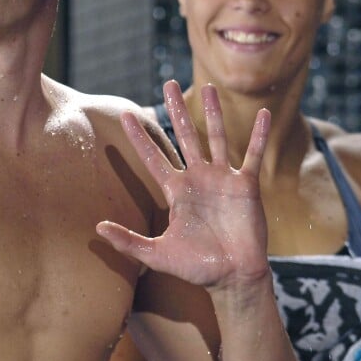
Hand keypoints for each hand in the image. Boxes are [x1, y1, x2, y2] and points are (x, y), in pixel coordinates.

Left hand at [97, 80, 270, 289]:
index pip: (154, 158)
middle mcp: (198, 179)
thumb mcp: (157, 254)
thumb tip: (97, 228)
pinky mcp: (246, 186)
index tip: (125, 115)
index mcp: (176, 191)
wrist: (232, 277)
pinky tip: (262, 114)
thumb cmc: (196, 268)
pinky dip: (258, 135)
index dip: (140, 138)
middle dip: (177, 111)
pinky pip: (252, 155)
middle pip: (185, 136)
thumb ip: (128, 242)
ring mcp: (223, 179)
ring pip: (217, 137)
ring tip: (209, 87)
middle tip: (168, 83)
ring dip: (213, 113)